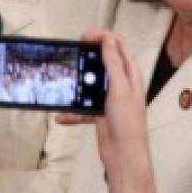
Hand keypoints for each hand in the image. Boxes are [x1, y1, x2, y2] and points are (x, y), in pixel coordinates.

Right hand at [58, 31, 156, 192]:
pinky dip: (72, 110)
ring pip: (90, 83)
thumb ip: (113, 64)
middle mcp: (121, 83)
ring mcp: (110, 98)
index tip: (83, 37)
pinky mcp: (99, 112)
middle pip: (103, 61)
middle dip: (87, 56)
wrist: (124, 155)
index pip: (118, 46)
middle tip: (72, 52)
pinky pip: (82, 107)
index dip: (102, 37)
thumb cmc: (127, 121)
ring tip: (64, 80)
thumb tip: (108, 41)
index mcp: (130, 74)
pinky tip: (61, 115)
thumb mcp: (119, 88)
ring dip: (77, 83)